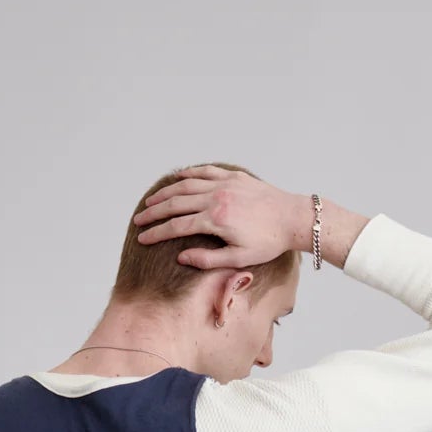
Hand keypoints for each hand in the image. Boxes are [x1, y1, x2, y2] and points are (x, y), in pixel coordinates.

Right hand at [132, 165, 305, 270]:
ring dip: (166, 193)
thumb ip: (208, 259)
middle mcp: (217, 198)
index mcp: (216, 220)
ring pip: (187, 185)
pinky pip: (205, 172)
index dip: (157, 233)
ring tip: (151, 202)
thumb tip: (181, 256)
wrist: (292, 218)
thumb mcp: (239, 259)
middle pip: (176, 203)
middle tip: (138, 220)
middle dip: (154, 213)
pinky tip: (177, 178)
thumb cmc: (268, 243)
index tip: (142, 239)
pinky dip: (188, 174)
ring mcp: (225, 184)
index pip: (177, 226)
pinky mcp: (234, 177)